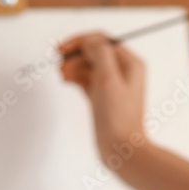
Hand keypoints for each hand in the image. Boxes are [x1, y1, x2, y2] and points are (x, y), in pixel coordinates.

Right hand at [57, 32, 147, 164]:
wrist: (121, 149)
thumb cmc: (118, 118)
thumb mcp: (109, 79)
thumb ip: (100, 54)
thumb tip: (88, 42)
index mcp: (129, 63)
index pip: (102, 41)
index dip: (80, 41)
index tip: (62, 49)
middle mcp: (122, 71)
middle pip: (93, 52)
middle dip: (75, 55)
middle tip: (59, 64)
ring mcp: (112, 85)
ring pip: (88, 66)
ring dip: (73, 66)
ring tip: (62, 75)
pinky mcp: (102, 98)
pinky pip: (86, 80)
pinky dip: (75, 77)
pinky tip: (66, 80)